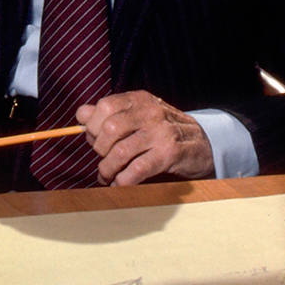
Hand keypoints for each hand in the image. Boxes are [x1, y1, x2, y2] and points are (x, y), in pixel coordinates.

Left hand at [76, 90, 214, 185]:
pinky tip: (120, 184)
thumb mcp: (139, 115)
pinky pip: (136, 171)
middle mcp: (151, 112)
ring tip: (107, 176)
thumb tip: (81, 114)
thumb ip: (110, 114)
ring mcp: (161, 133)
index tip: (93, 139)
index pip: (105, 106)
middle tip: (101, 160)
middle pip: (110, 129)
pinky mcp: (169, 154)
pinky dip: (122, 181)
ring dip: (108, 169)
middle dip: (99, 150)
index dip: (92, 125)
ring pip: (120, 152)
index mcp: (140, 100)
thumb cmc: (164, 131)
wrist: (203, 144)